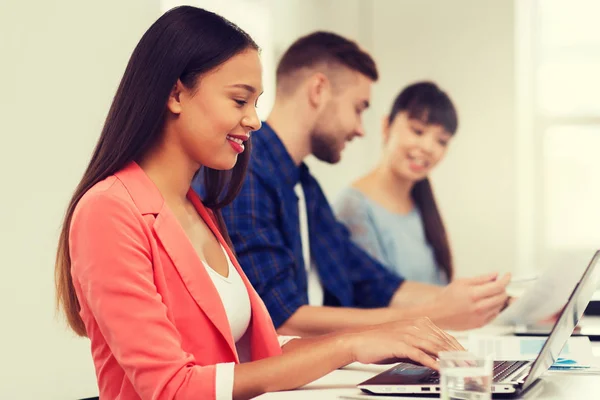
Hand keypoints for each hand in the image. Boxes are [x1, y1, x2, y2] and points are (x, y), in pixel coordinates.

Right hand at [347, 317, 463, 369]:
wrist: (357, 341)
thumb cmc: (379, 343)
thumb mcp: (404, 342)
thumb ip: (421, 346)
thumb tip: (437, 358)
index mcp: (418, 322)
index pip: (444, 336)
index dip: (458, 348)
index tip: (468, 358)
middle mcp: (415, 326)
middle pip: (442, 341)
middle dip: (458, 354)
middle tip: (470, 365)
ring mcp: (407, 334)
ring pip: (434, 346)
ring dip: (449, 358)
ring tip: (460, 368)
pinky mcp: (399, 343)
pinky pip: (419, 353)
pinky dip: (431, 361)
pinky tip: (439, 368)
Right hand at [433, 272, 510, 329]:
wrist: (438, 314)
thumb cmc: (447, 298)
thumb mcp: (462, 282)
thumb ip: (481, 279)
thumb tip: (495, 275)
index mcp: (474, 294)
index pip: (498, 286)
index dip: (505, 279)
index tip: (507, 276)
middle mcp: (479, 307)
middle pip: (502, 296)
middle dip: (502, 289)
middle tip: (497, 285)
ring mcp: (480, 317)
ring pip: (500, 306)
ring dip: (499, 299)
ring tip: (488, 295)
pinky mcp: (480, 324)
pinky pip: (495, 315)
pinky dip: (494, 308)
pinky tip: (485, 304)